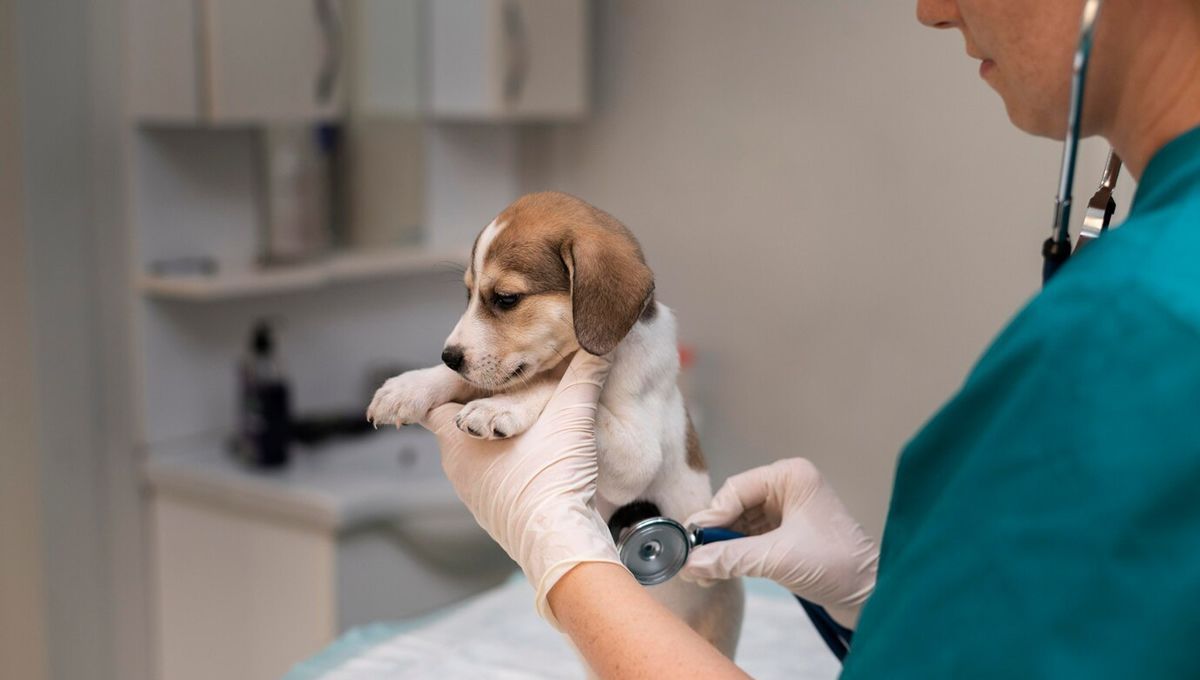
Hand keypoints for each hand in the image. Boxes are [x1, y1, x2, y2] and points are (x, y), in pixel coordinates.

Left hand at [420, 351, 619, 626]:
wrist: (560, 546)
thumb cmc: (553, 482)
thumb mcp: (572, 416)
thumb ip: (585, 372)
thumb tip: (602, 336)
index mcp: (459, 438)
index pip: (433, 400)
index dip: (453, 383)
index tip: (474, 371)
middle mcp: (459, 468)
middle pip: (459, 425)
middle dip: (481, 405)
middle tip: (509, 385)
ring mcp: (476, 496)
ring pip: (477, 454)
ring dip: (496, 437)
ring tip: (527, 421)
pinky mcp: (496, 516)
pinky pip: (495, 480)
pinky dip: (509, 464)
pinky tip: (537, 458)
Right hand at [681, 458, 878, 627]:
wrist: (871, 596)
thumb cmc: (837, 565)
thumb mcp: (777, 558)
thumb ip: (731, 558)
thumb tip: (691, 563)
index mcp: (791, 477)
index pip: (736, 490)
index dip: (712, 517)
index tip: (691, 541)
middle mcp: (787, 487)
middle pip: (735, 506)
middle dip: (715, 534)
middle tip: (691, 559)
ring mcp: (787, 511)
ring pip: (740, 524)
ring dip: (721, 547)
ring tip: (701, 571)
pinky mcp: (786, 534)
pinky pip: (750, 538)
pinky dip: (734, 554)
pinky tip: (717, 570)